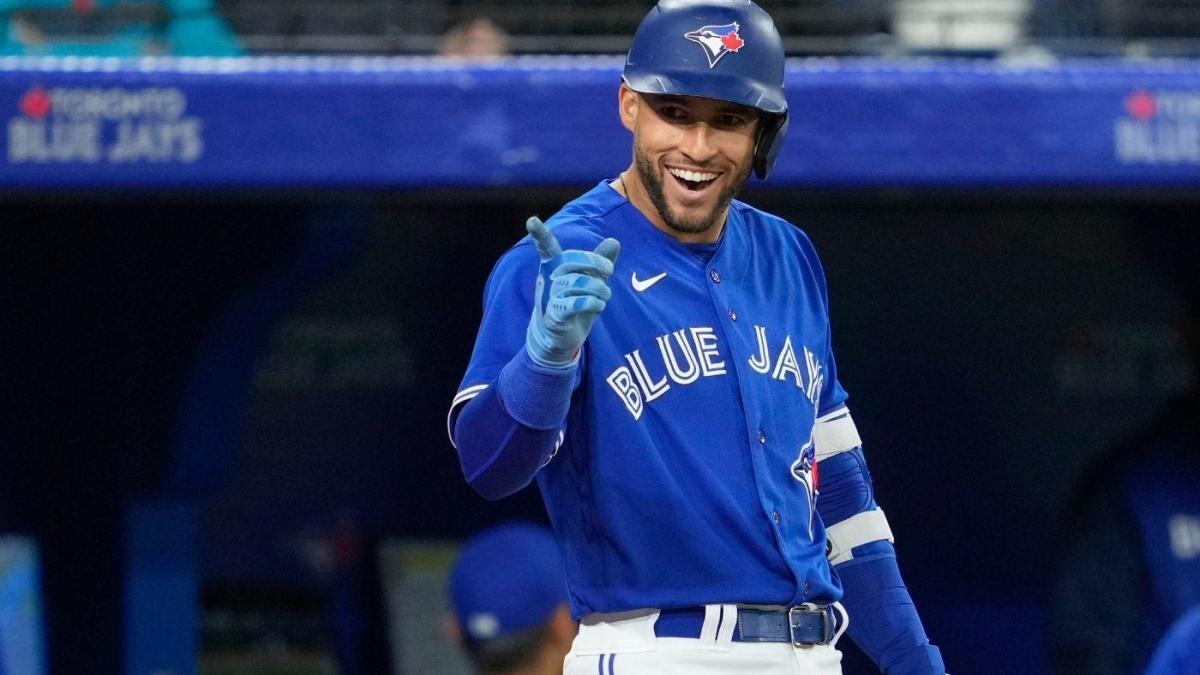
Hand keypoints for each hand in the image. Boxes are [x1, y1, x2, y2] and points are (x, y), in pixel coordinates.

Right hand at [525, 216, 619, 367]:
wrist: (559, 338)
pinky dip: (592, 303)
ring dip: (599, 288)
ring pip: (577, 283)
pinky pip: (575, 304)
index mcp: (554, 267)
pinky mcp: (555, 316)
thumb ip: (600, 262)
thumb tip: (614, 240)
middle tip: (609, 270)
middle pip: (570, 261)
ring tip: (605, 295)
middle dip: (595, 262)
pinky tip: (599, 306)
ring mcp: (549, 298)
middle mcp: (548, 279)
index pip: (547, 248)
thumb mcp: (590, 282)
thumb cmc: (573, 305)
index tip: (531, 220)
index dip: (540, 235)